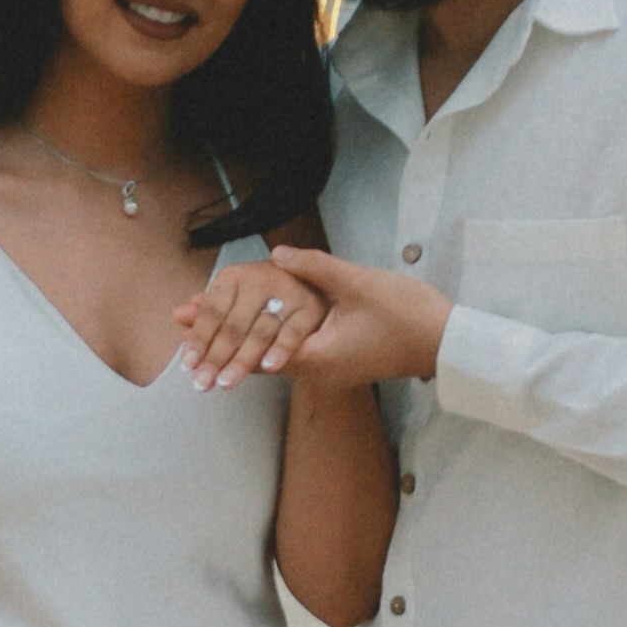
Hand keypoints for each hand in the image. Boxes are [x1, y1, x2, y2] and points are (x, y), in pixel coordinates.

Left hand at [182, 243, 449, 390]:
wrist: (445, 341)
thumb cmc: (407, 315)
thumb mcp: (358, 284)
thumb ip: (315, 268)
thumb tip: (276, 255)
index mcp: (316, 355)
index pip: (253, 348)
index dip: (218, 330)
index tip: (187, 317)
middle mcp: (317, 371)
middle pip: (254, 357)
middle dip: (218, 337)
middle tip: (180, 319)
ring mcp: (328, 370)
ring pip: (270, 357)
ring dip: (238, 341)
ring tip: (203, 325)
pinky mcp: (338, 363)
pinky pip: (290, 354)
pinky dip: (264, 341)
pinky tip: (251, 327)